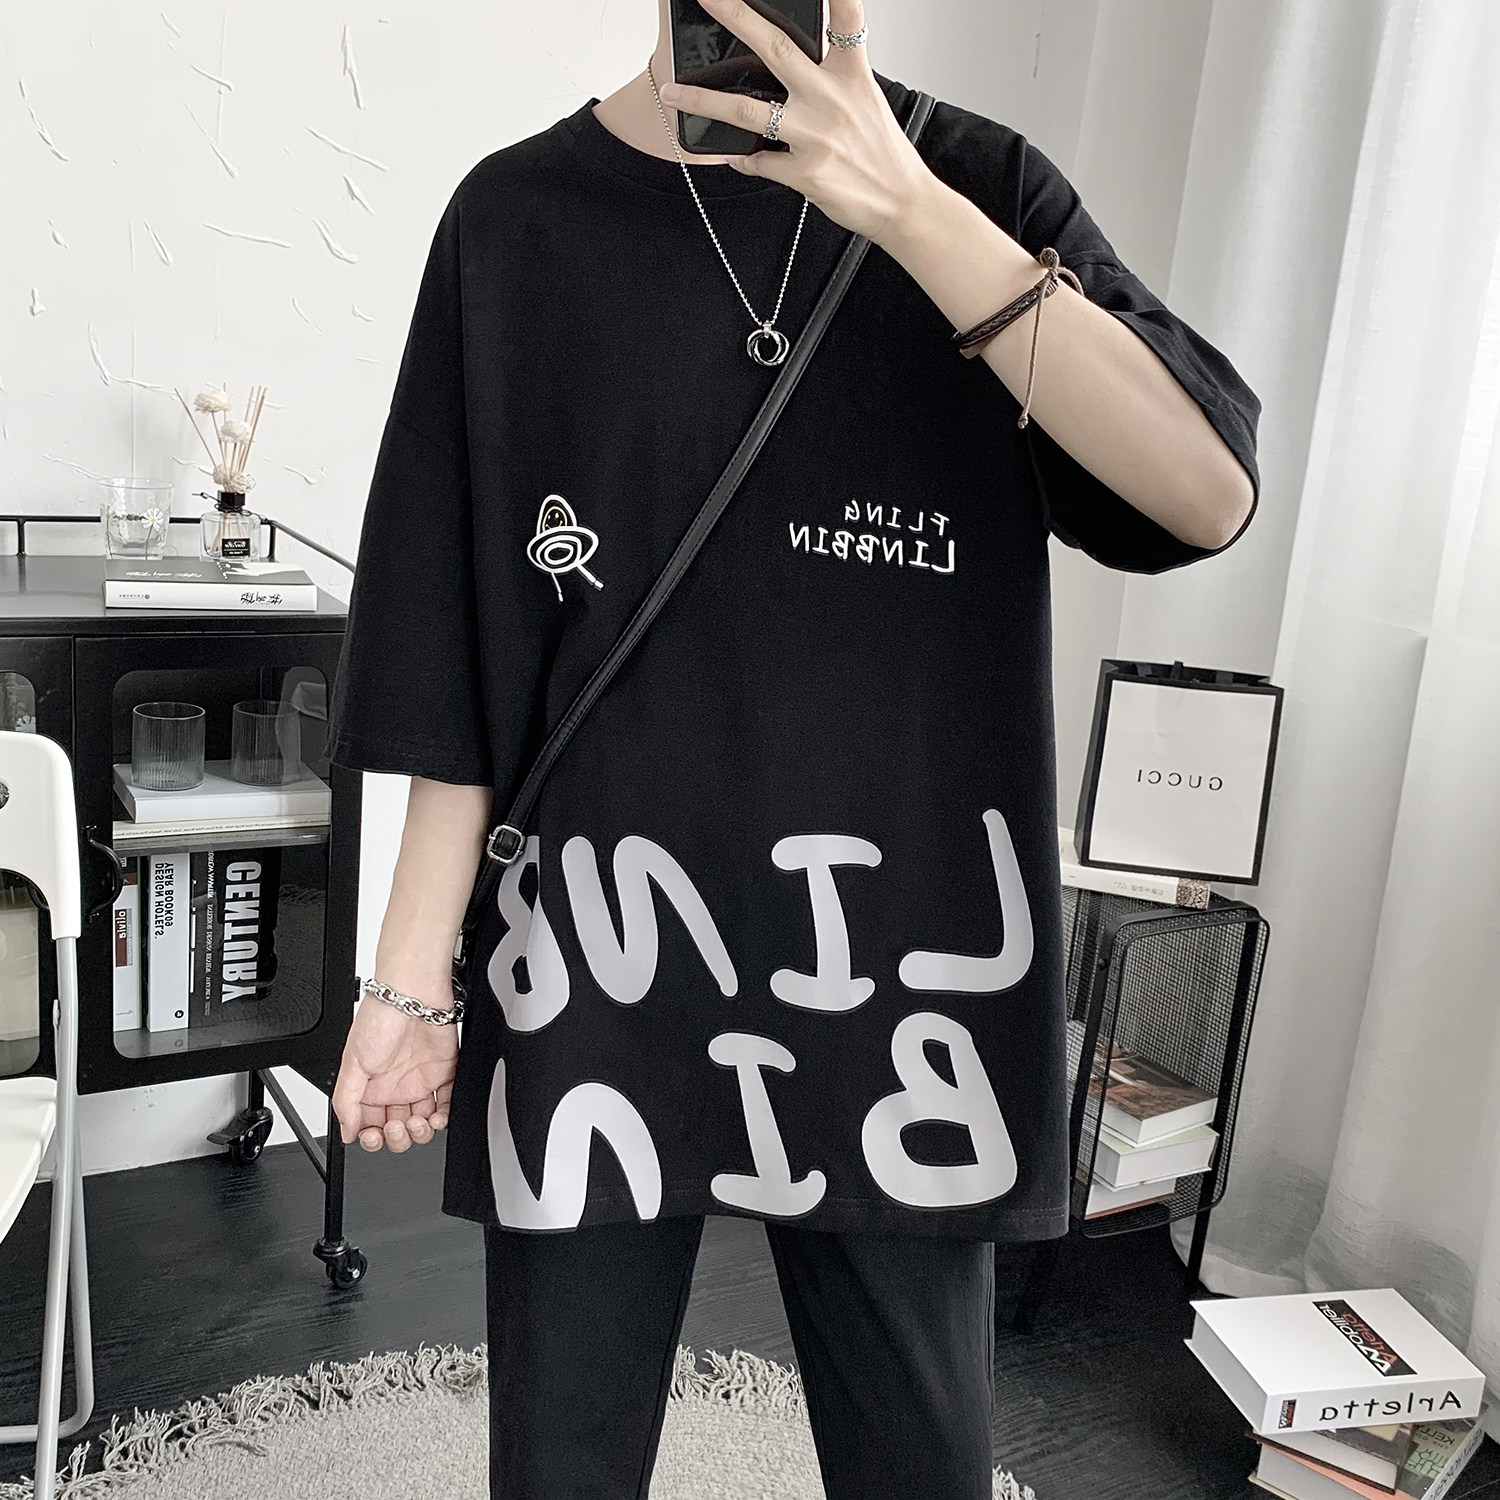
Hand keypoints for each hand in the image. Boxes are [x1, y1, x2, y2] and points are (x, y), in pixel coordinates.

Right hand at [332, 987, 457, 1152]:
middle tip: (396, 1126)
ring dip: (420, 1132)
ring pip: (421, 1123)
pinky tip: (437, 1117)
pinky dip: (444, 1118)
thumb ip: (346, 1101)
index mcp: (369, 1087)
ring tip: (417, 1122)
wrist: (412, 994)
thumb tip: (347, 1132)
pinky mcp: (443, 1074)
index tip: (374, 1136)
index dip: (372, 1138)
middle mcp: (394, 1087)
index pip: (369, 1125)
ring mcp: (419, 1082)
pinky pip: (446, 1105)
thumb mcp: (352, 1062)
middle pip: (396, 1130)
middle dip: (396, 1137)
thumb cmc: (380, 1018)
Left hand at [657, 0, 936, 245]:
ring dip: (702, 100)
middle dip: (736, 17)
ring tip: (671, 93)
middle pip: (775, 47)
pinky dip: (741, 158)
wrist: (903, 203)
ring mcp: (815, 136)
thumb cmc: (883, 154)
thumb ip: (831, 77)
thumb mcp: (866, 100)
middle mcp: (832, 98)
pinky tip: (733, 155)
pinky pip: (757, 161)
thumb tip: (789, 67)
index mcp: (852, 74)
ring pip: (745, 110)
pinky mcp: (805, 172)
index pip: (844, 18)